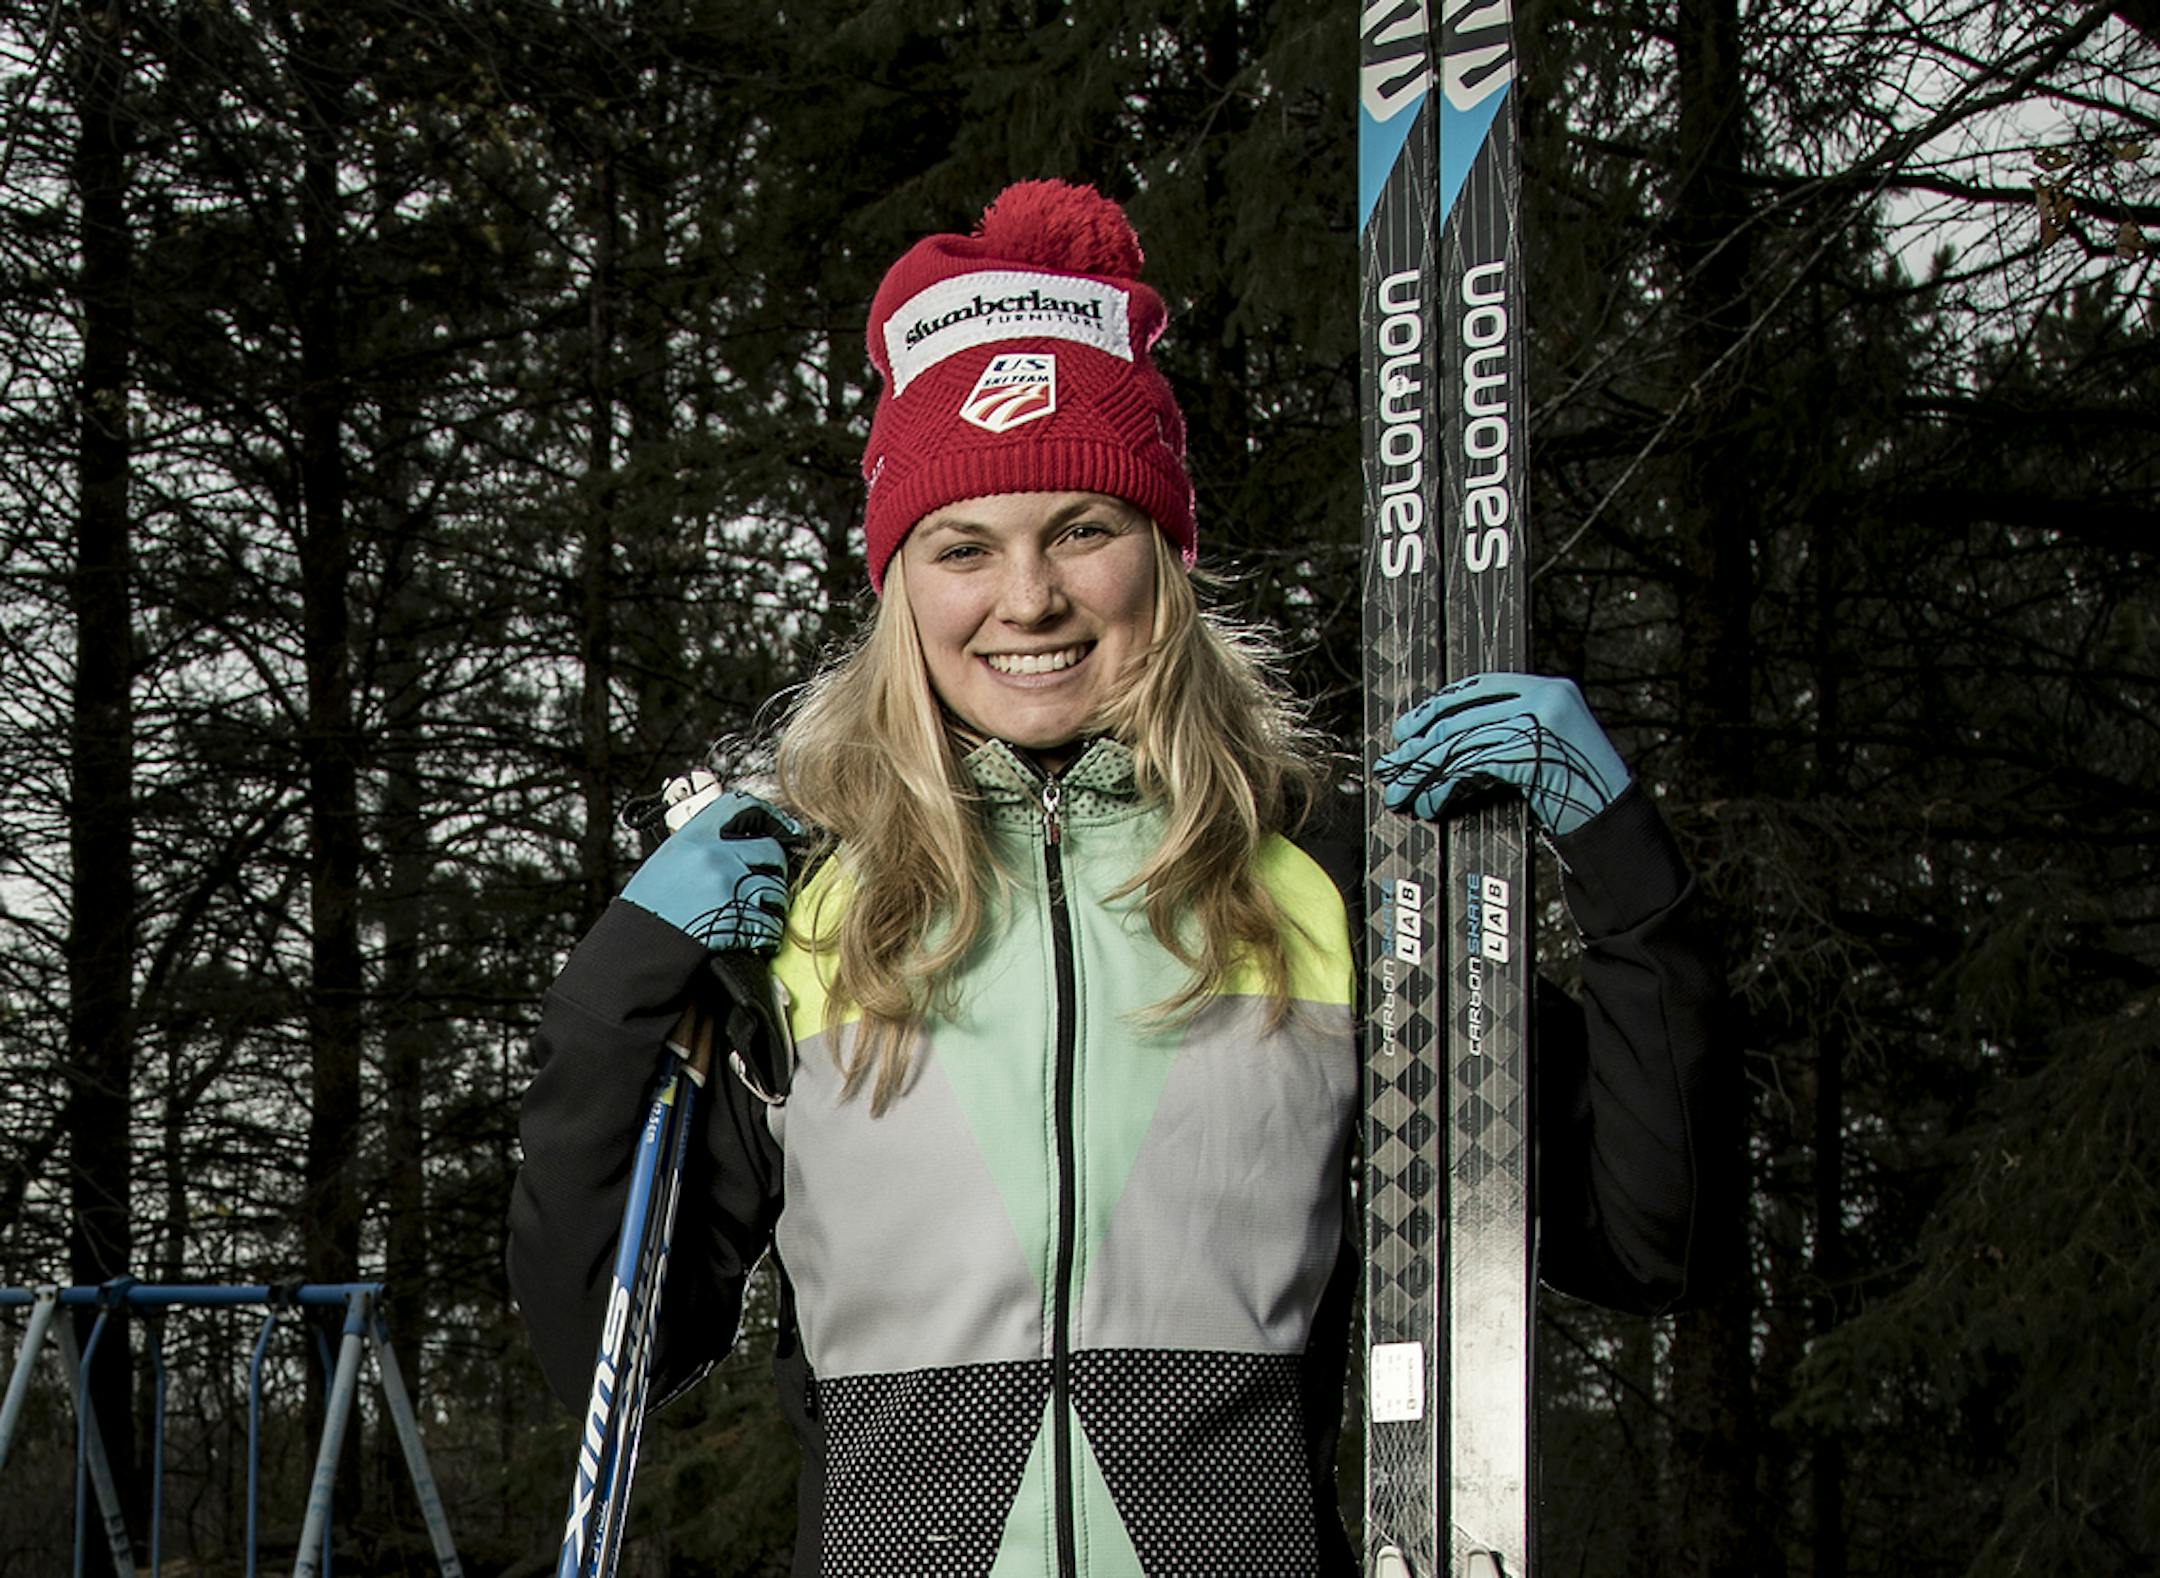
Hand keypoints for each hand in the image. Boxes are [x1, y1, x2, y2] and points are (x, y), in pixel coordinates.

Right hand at [621, 777, 800, 952]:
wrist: (635, 949)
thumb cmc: (646, 911)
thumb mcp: (665, 864)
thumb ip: (698, 852)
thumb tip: (730, 847)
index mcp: (693, 838)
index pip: (739, 806)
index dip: (766, 815)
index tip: (781, 828)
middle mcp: (714, 856)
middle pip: (770, 850)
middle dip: (776, 869)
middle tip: (770, 885)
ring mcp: (728, 886)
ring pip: (775, 889)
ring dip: (774, 906)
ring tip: (763, 917)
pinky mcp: (738, 919)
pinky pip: (770, 923)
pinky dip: (768, 935)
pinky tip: (757, 940)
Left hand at [1375, 672, 1630, 836]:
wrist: (1613, 822)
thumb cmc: (1578, 791)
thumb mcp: (1549, 747)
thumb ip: (1512, 731)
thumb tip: (1451, 740)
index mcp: (1551, 688)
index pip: (1481, 687)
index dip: (1440, 705)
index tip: (1411, 725)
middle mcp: (1545, 696)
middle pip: (1464, 714)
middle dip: (1421, 741)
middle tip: (1393, 761)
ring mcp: (1539, 722)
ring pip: (1462, 742)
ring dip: (1423, 770)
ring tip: (1402, 790)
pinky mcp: (1530, 752)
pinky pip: (1471, 767)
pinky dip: (1444, 787)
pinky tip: (1430, 803)